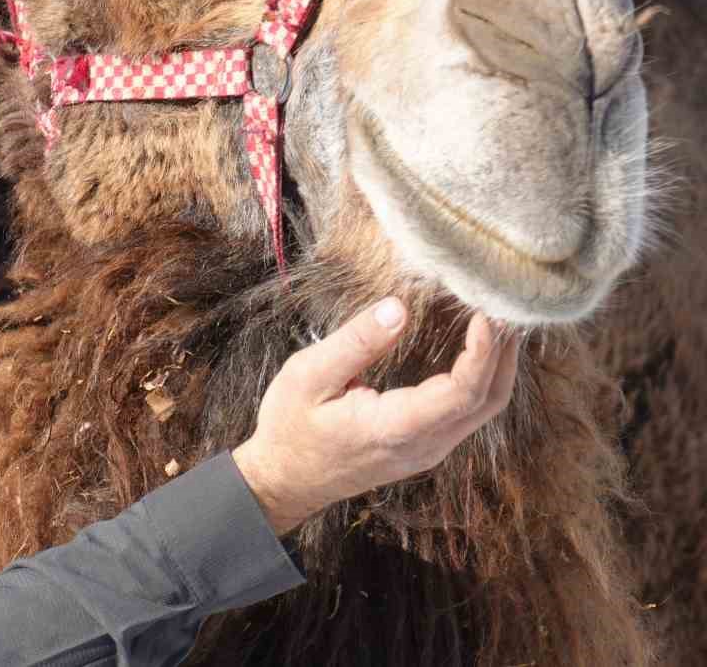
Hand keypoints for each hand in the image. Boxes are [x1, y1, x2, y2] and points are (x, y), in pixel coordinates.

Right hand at [231, 299, 518, 534]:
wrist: (283, 480)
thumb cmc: (289, 427)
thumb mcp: (307, 375)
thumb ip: (355, 343)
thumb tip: (399, 308)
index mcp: (395, 428)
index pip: (463, 392)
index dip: (483, 351)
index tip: (485, 312)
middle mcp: (423, 446)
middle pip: (489, 401)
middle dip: (503, 353)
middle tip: (504, 306)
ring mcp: (428, 451)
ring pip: (485, 410)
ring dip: (498, 365)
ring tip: (497, 321)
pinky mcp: (426, 447)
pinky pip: (469, 413)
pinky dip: (481, 378)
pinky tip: (475, 350)